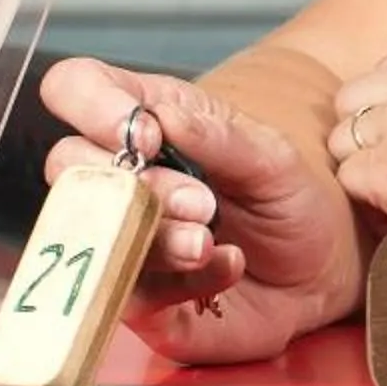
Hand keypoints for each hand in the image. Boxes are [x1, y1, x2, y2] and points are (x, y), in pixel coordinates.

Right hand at [40, 57, 361, 363]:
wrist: (319, 270)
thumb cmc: (286, 198)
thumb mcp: (271, 157)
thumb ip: (218, 135)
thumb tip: (159, 116)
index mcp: (145, 121)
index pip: (76, 88)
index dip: (92, 105)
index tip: (146, 136)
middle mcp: (119, 177)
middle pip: (67, 163)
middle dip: (135, 183)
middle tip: (201, 202)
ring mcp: (120, 238)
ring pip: (95, 233)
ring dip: (158, 237)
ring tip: (210, 241)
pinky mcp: (136, 297)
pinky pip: (132, 292)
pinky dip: (183, 280)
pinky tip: (228, 266)